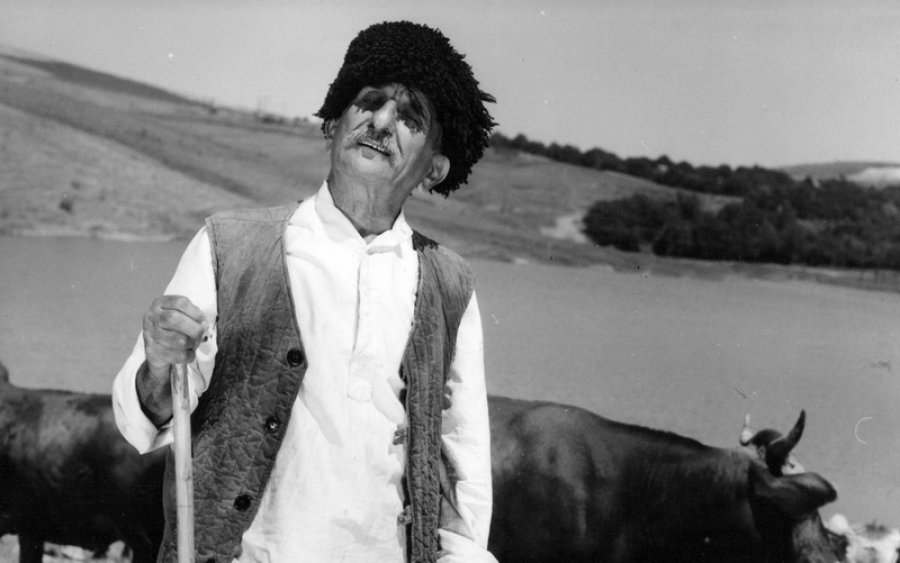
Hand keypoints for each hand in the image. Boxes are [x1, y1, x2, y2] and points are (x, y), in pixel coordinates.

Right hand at [137, 295, 208, 425]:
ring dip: (189, 345)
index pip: (180, 302)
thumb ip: (192, 316)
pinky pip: (174, 355)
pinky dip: (184, 357)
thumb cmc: (177, 340)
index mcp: (160, 305)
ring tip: (190, 349)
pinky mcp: (153, 356)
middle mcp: (150, 318)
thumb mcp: (183, 322)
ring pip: (176, 337)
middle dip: (193, 328)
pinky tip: (184, 358)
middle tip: (201, 335)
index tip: (203, 321)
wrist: (157, 368)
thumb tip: (208, 322)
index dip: (195, 312)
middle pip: (174, 318)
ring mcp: (149, 337)